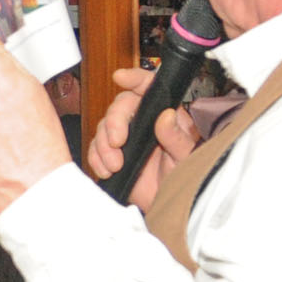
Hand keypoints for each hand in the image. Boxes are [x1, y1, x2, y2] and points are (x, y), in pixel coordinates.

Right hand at [85, 65, 200, 209]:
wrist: (166, 204)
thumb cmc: (182, 179)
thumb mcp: (186, 158)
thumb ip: (177, 138)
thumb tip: (167, 116)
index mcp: (164, 115)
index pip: (150, 89)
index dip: (135, 79)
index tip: (121, 77)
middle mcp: (143, 121)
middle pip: (120, 107)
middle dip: (114, 123)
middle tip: (117, 142)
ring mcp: (126, 137)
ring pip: (103, 127)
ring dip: (103, 146)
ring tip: (116, 165)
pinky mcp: (111, 154)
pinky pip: (95, 150)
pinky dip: (97, 159)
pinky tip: (108, 170)